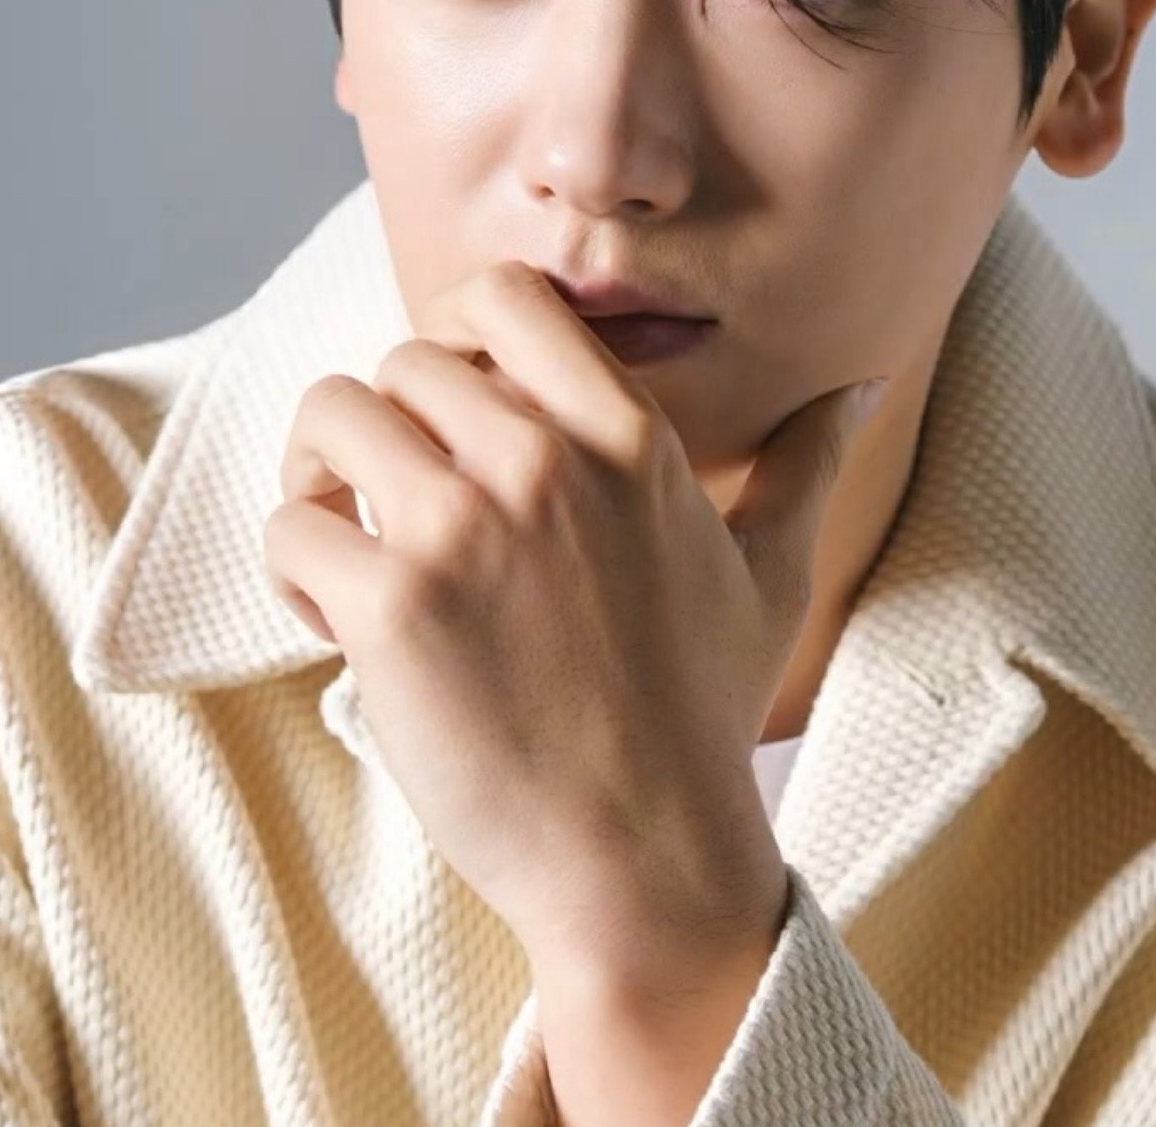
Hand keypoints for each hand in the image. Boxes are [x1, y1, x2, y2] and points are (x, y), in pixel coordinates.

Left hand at [262, 258, 885, 983]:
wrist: (646, 860)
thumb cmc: (700, 713)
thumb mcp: (771, 572)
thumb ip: (807, 462)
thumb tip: (864, 383)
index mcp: (628, 436)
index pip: (506, 295)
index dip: (457, 329)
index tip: (451, 393)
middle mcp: (544, 460)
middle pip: (404, 359)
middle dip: (390, 421)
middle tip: (396, 493)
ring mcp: (463, 529)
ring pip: (332, 414)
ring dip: (323, 473)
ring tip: (349, 538)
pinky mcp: (391, 608)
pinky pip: (291, 524)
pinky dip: (296, 564)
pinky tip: (332, 613)